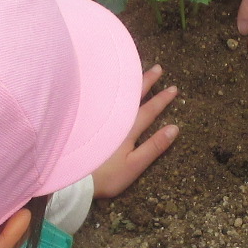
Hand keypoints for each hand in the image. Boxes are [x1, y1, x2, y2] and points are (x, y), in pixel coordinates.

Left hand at [92, 66, 179, 197]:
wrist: (73, 179)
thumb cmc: (106, 175)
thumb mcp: (134, 165)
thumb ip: (154, 146)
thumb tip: (174, 128)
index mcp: (128, 129)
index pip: (148, 110)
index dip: (162, 100)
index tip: (173, 88)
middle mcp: (114, 119)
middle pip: (132, 96)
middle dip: (146, 82)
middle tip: (158, 68)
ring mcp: (99, 118)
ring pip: (116, 94)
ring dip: (127, 82)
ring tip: (133, 70)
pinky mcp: (86, 121)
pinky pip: (100, 98)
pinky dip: (107, 89)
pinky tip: (106, 86)